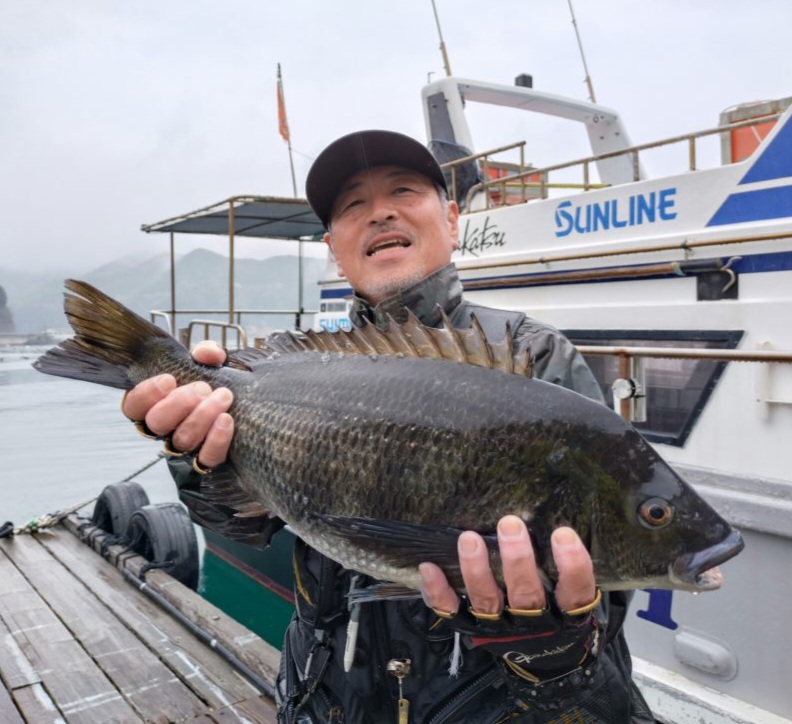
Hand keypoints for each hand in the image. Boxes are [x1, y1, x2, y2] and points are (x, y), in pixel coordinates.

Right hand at [122, 341, 233, 468]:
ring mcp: (186, 448)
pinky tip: (226, 420)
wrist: (247, 411)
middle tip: (202, 388)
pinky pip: (207, 458)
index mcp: (156, 404)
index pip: (133, 406)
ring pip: (182, 440)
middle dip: (178, 403)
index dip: (146, 394)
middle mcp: (166, 429)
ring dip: (202, 416)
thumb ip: (207, 353)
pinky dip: (217, 439)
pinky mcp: (208, 460)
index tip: (169, 379)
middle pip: (156, 423)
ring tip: (223, 396)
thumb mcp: (212, 364)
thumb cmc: (219, 385)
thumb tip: (205, 353)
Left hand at [420, 518, 600, 681]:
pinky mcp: (472, 628)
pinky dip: (439, 591)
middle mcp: (533, 622)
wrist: (543, 659)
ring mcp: (500, 627)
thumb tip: (552, 513)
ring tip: (469, 539)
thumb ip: (563, 564)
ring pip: (487, 601)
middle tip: (510, 524)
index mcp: (566, 614)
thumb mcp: (571, 593)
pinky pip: (453, 611)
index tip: (563, 533)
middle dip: (517, 560)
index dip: (572, 566)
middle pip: (526, 594)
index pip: (575, 592)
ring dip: (477, 570)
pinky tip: (429, 567)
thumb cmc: (558, 608)